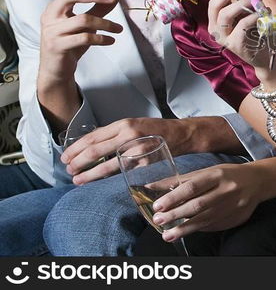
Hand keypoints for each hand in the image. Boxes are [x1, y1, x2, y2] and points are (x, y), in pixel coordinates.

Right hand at [38, 0, 121, 83]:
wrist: (56, 69)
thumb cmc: (70, 44)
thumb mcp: (85, 25)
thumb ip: (98, 9)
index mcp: (54, 8)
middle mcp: (50, 17)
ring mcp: (52, 31)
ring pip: (83, 19)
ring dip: (105, 23)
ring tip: (118, 29)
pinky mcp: (58, 46)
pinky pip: (84, 38)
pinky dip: (101, 38)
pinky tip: (111, 40)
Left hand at [61, 117, 195, 184]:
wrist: (181, 134)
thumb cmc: (156, 129)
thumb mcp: (133, 124)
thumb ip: (114, 132)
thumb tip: (91, 142)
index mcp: (123, 124)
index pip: (93, 137)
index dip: (76, 148)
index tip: (66, 156)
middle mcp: (129, 135)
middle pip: (95, 150)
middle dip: (78, 162)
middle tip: (68, 169)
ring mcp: (137, 150)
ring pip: (107, 165)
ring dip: (89, 174)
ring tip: (77, 179)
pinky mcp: (145, 162)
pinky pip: (122, 171)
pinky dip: (107, 177)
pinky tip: (99, 180)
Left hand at [151, 163, 265, 240]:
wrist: (257, 182)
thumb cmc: (228, 174)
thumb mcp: (207, 172)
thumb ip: (181, 180)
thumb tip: (152, 186)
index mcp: (217, 175)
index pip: (192, 187)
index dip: (173, 197)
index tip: (158, 206)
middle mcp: (226, 190)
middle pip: (197, 205)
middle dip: (175, 215)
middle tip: (158, 220)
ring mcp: (232, 206)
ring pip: (205, 220)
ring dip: (184, 229)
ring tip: (167, 235)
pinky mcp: (235, 218)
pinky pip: (213, 226)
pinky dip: (198, 229)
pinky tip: (186, 232)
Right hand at [207, 0, 272, 69]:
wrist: (265, 56)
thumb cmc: (257, 33)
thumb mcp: (253, 11)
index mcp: (216, 19)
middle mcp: (215, 28)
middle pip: (215, 4)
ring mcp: (223, 38)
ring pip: (224, 14)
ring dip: (241, 3)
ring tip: (256, 2)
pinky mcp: (234, 45)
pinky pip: (241, 25)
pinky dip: (253, 16)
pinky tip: (264, 14)